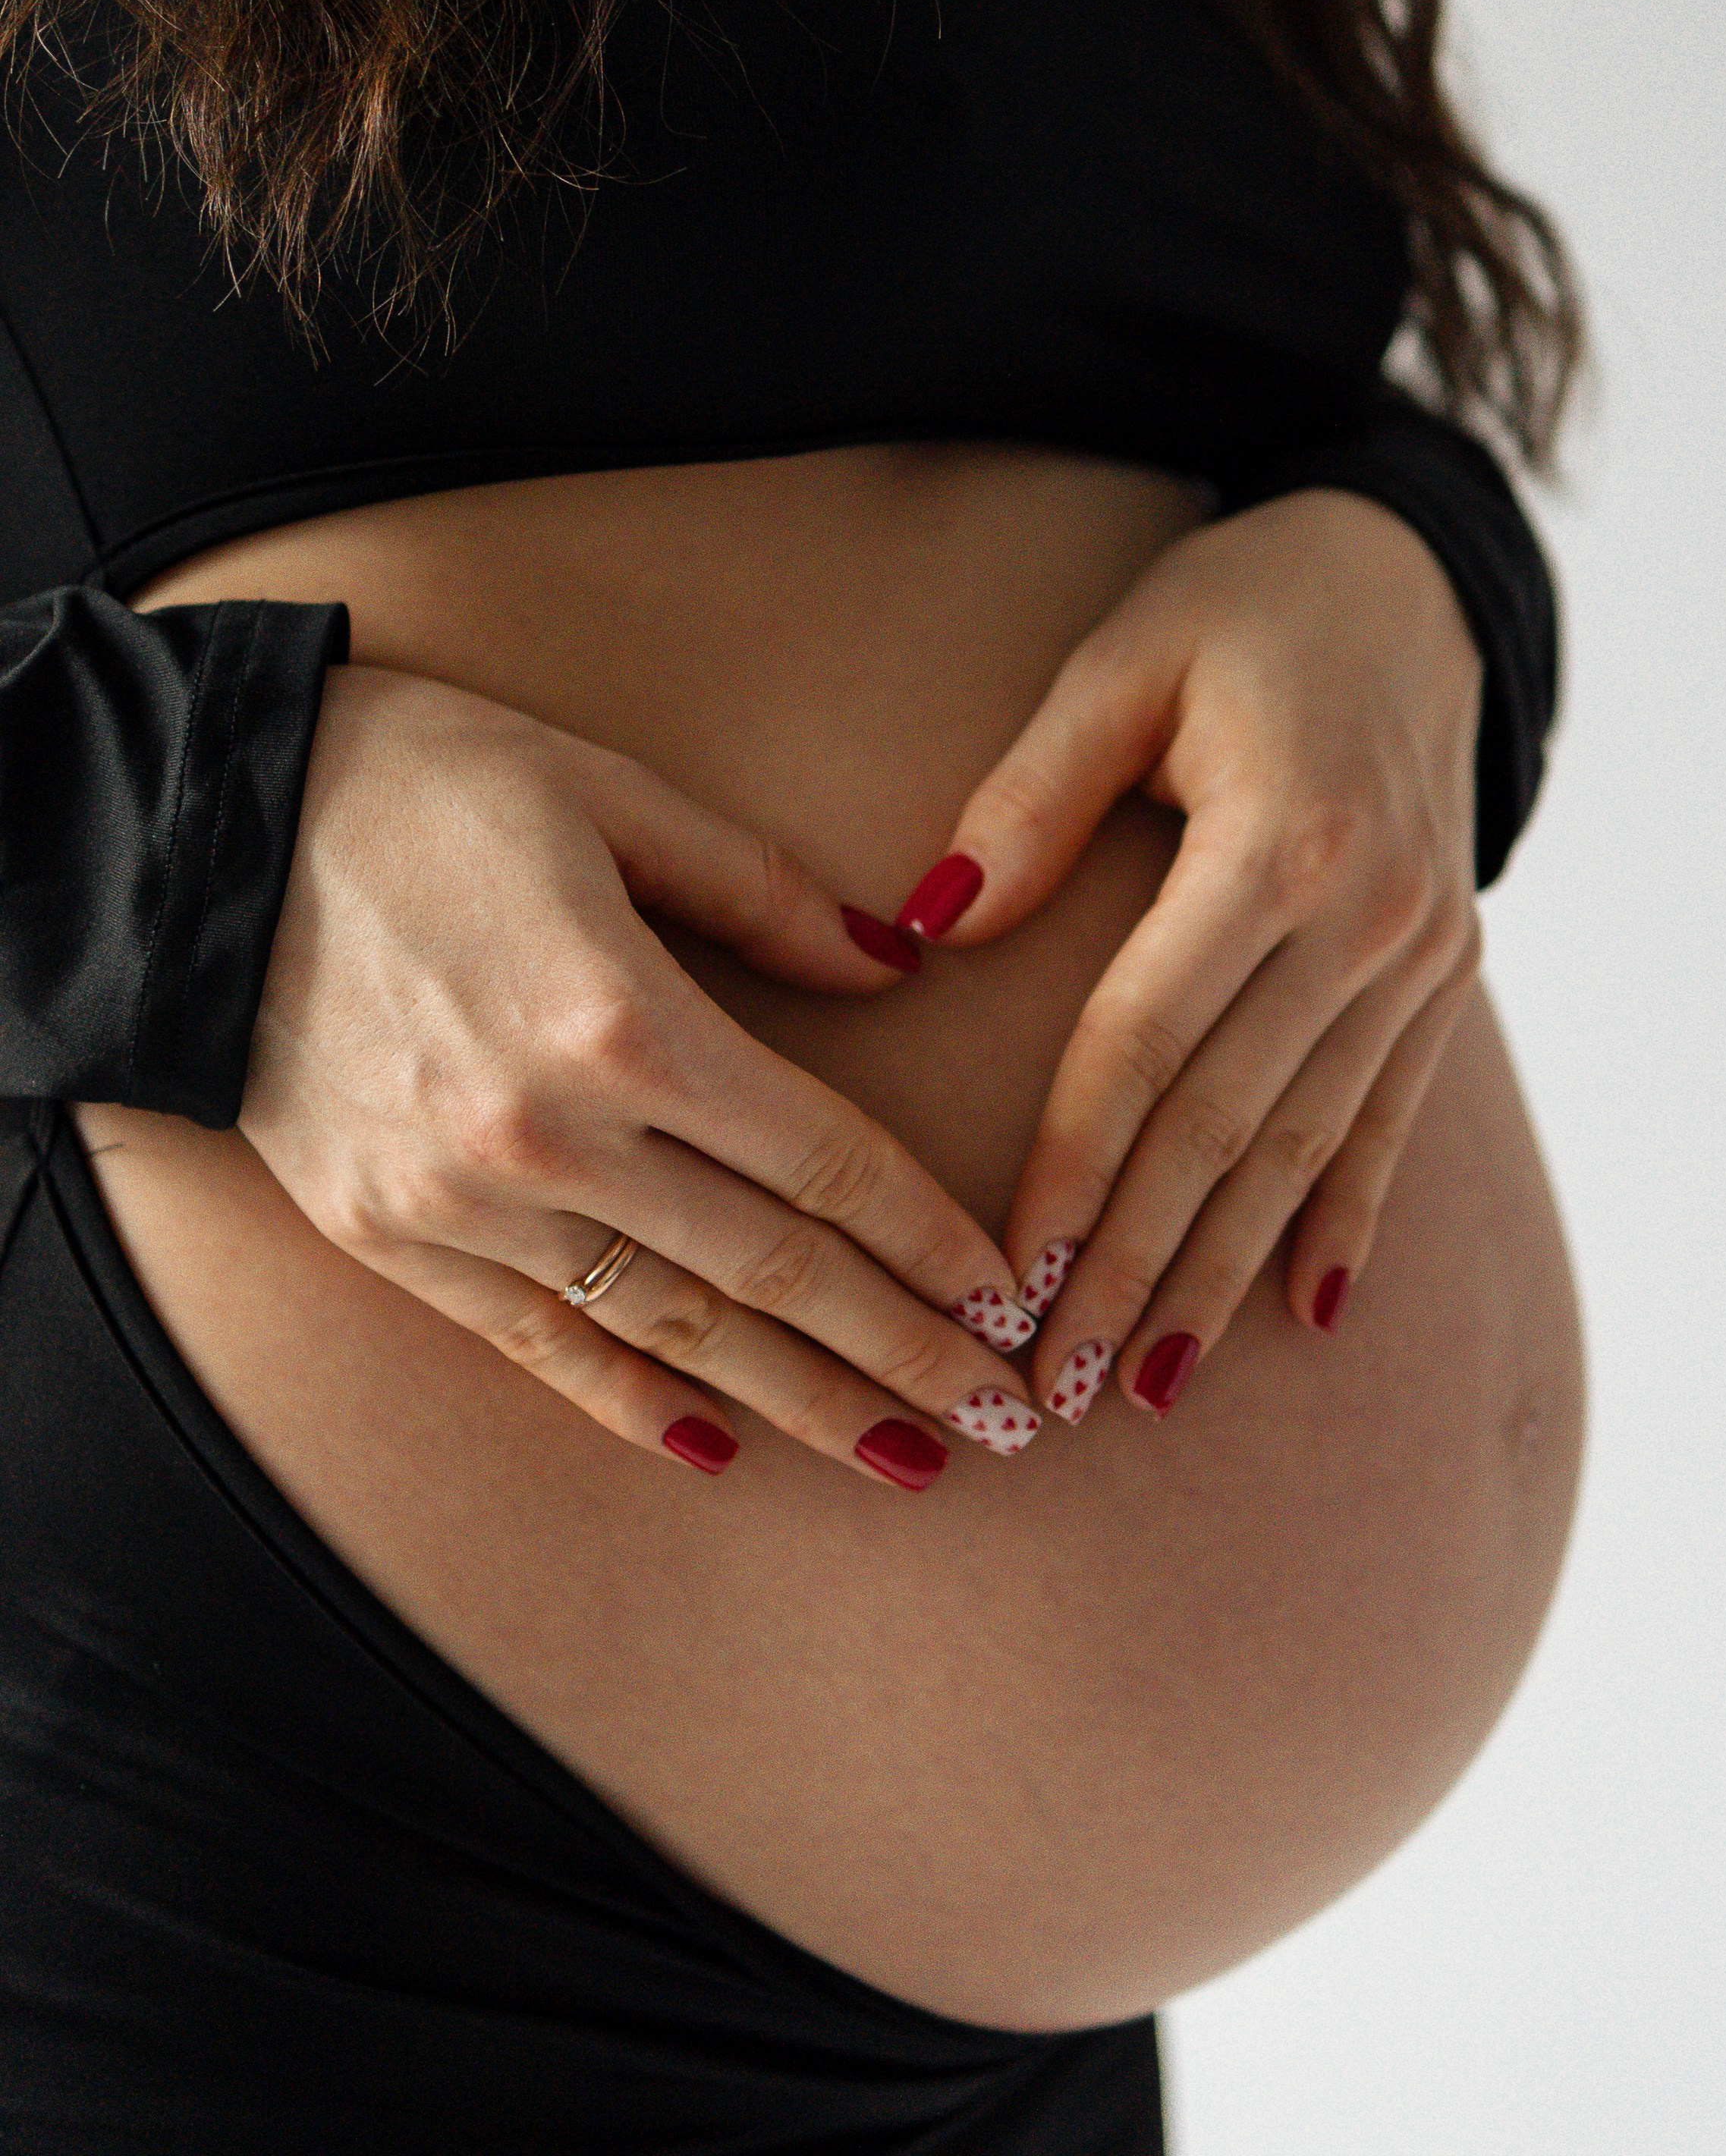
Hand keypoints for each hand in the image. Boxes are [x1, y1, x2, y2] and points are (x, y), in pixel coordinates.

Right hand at [239, 664, 1044, 1486]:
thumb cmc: (421, 785)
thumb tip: (892, 967)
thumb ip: (762, 895)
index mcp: (625, 1018)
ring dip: (797, 1401)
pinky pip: (537, 1348)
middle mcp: (551, 1135)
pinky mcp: (389, 1238)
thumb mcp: (610, 797)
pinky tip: (717, 1447)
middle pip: (772, 1269)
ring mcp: (463, 1201)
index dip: (931, 1238)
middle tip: (1009, 1417)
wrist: (198, 838)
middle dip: (905, 1352)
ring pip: (670, 1330)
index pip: (824, 1157)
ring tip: (898, 1454)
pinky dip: (631, 1403)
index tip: (1011, 1296)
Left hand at [892, 491, 1483, 1420]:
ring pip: (1307, 1145)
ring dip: (1227, 1272)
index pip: (1146, 1046)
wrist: (1408, 577)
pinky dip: (1348, 1218)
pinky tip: (1310, 1316)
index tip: (1008, 1282)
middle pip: (1225, 1126)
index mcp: (1276, 843)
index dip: (1073, 1172)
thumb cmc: (1238, 609)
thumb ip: (1029, 797)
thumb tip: (930, 923)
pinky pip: (1392, 1116)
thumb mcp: (1122, 664)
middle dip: (1136, 1266)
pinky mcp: (1446, 969)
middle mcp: (1366, 917)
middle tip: (1056, 1383)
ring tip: (1154, 1379)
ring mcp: (1421, 953)